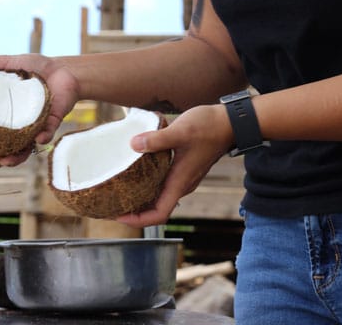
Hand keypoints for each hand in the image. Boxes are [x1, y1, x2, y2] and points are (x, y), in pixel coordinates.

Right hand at [0, 52, 79, 167]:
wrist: (63, 68)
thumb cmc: (33, 68)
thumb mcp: (7, 63)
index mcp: (3, 114)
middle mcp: (17, 125)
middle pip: (4, 148)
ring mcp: (34, 126)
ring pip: (25, 148)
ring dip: (17, 157)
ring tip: (8, 160)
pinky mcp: (52, 122)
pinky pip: (47, 132)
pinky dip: (43, 136)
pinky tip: (38, 138)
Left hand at [117, 105, 233, 226]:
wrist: (231, 122)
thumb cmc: (209, 127)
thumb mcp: (180, 131)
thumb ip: (157, 139)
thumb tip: (133, 144)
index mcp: (180, 182)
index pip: (159, 214)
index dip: (138, 220)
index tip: (118, 215)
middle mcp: (182, 184)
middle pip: (156, 208)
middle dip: (133, 211)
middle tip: (110, 204)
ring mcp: (183, 177)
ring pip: (159, 196)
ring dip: (140, 198)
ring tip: (118, 191)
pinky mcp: (183, 168)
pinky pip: (162, 183)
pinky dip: (147, 184)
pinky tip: (134, 172)